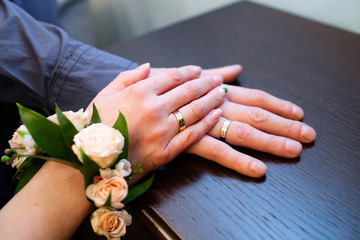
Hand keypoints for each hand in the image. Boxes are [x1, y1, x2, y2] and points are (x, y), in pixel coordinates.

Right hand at [87, 63, 226, 178]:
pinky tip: (217, 115)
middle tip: (216, 80)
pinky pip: (192, 135)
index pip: (172, 77)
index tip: (198, 70)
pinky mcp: (166, 152)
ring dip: (212, 100)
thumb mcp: (105, 95)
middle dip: (206, 83)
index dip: (188, 72)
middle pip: (188, 91)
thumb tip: (148, 66)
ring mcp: (162, 131)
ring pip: (195, 111)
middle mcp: (154, 109)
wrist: (87, 162)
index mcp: (139, 93)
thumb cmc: (94, 126)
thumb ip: (127, 78)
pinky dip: (207, 123)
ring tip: (221, 93)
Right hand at [152, 64, 315, 177]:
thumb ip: (214, 73)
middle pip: (256, 113)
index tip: (299, 112)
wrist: (125, 104)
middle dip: (284, 124)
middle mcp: (214, 104)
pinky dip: (238, 160)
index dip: (279, 104)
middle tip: (308, 134)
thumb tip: (235, 68)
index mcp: (217, 90)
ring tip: (294, 150)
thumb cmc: (156, 88)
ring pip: (242, 131)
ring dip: (270, 141)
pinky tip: (258, 169)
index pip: (256, 96)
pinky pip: (217, 153)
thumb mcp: (187, 75)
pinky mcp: (187, 143)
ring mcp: (202, 123)